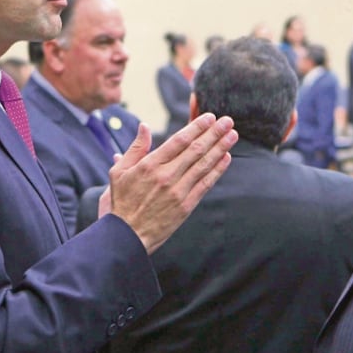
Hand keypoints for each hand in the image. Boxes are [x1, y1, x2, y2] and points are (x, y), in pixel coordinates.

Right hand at [109, 114, 236, 253]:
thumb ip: (136, 148)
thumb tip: (145, 126)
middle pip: (196, 149)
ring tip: (232, 135)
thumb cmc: (122, 202)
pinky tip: (226, 158)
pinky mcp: (186, 205)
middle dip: (214, 133)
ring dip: (220, 148)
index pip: (179, 140)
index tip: (210, 117)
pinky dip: (217, 170)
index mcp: (150, 164)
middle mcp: (166, 175)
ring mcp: (178, 191)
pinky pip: (205, 184)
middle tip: (228, 121)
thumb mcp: (119, 171)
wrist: (128, 235)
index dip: (197, 127)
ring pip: (204, 164)